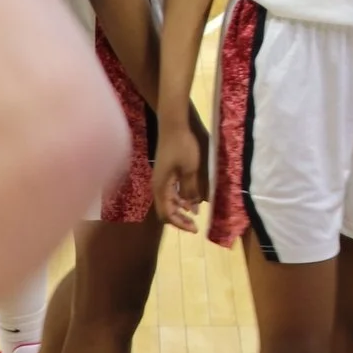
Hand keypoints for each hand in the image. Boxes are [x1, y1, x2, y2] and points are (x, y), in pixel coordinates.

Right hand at [152, 105, 205, 230]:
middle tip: (194, 224)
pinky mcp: (166, 171)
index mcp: (161, 187)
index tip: (195, 228)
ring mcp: (161, 178)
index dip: (180, 223)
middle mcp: (158, 186)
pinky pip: (171, 191)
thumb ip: (191, 190)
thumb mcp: (191, 170)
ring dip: (180, 208)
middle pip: (166, 209)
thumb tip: (192, 208)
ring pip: (168, 200)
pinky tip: (190, 197)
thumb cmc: (182, 146)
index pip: (167, 214)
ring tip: (194, 212)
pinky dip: (180, 197)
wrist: (173, 124)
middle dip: (179, 218)